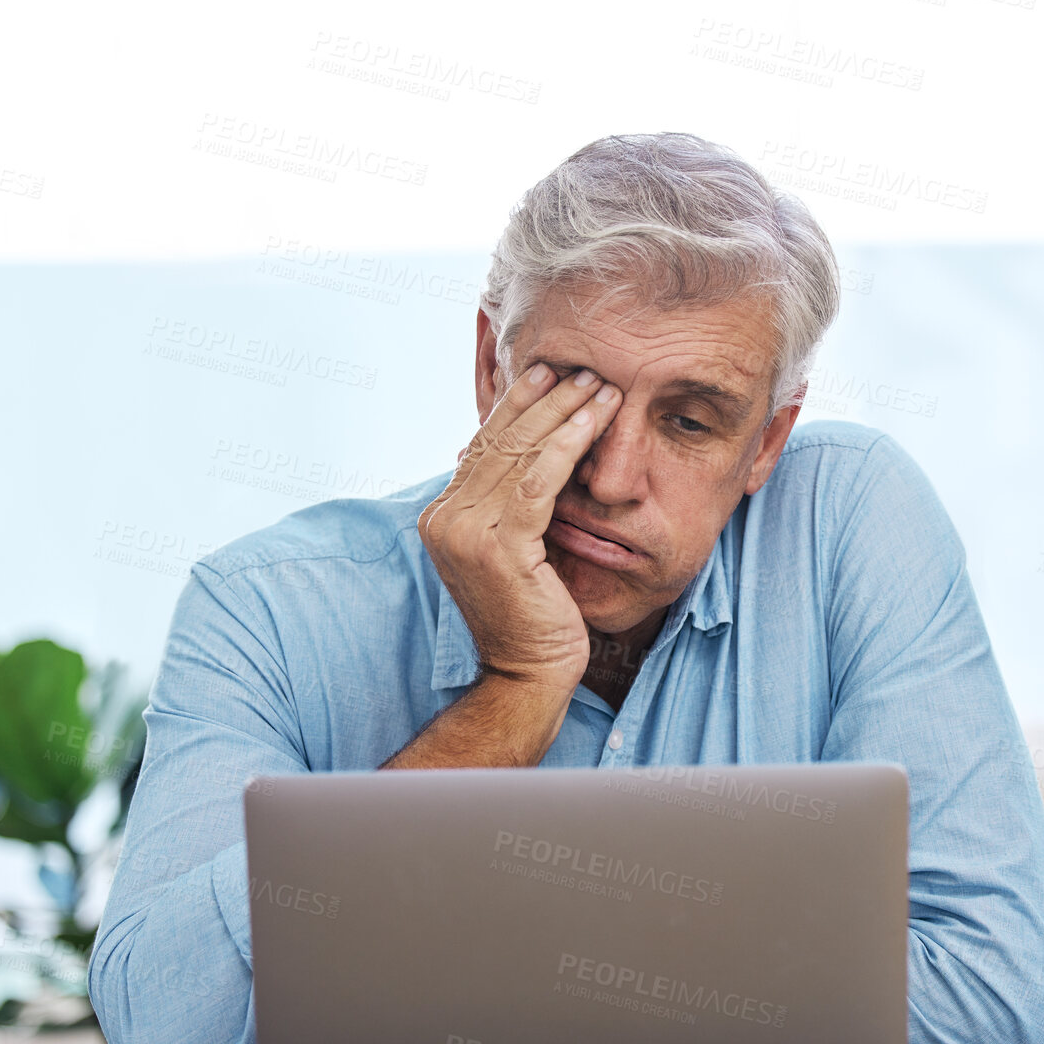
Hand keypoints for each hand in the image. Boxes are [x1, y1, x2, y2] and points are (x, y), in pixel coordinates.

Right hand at [419, 363, 621, 693]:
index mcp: (442, 516)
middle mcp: (444, 518)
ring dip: (565, 412)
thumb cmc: (533, 615)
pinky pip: (539, 480)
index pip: (482, 445)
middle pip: (499, 441)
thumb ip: (510, 506)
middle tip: (582, 369)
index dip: (517, 405)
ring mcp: (465, 532)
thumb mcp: (515, 549)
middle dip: (544, 399)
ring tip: (600, 386)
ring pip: (521, 452)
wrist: (527, 675)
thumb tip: (529, 455)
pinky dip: (569, 442)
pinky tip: (596, 419)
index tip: (550, 374)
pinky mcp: (498, 546)